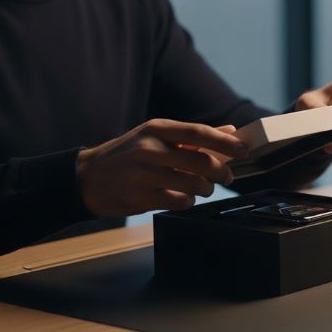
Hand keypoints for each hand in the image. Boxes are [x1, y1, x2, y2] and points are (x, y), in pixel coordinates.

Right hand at [76, 119, 248, 216]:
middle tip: (227, 176)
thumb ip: (193, 135)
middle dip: (221, 172)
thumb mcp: (155, 136)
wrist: (87, 177)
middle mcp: (150, 149)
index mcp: (157, 129)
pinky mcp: (141, 197)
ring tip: (201, 187)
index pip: (199, 133)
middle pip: (201, 161)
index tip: (244, 150)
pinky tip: (182, 197)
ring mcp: (144, 174)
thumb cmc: (127, 155)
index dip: (225, 143)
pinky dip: (188, 202)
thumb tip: (230, 132)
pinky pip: (180, 202)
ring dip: (205, 189)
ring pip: (194, 184)